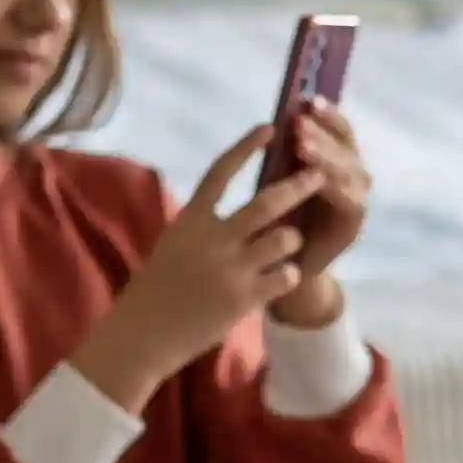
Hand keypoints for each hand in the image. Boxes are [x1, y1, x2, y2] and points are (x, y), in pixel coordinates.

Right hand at [70, 127, 323, 403]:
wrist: (143, 335)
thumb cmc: (154, 290)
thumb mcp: (172, 244)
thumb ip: (200, 224)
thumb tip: (225, 206)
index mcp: (190, 219)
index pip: (221, 172)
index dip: (246, 148)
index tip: (270, 128)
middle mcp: (212, 238)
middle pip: (266, 202)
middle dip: (298, 186)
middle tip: (319, 175)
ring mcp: (230, 268)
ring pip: (284, 238)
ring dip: (293, 238)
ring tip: (289, 244)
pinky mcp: (244, 298)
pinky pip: (285, 276)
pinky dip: (289, 274)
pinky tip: (283, 278)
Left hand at [265, 106, 370, 327]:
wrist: (279, 267)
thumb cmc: (274, 217)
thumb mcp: (276, 178)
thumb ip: (286, 153)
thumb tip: (281, 116)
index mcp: (337, 158)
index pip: (339, 128)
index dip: (328, 114)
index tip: (307, 100)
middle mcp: (353, 174)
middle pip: (346, 145)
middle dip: (322, 132)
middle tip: (299, 124)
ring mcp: (357, 198)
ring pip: (348, 169)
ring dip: (325, 156)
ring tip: (302, 146)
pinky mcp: (353, 223)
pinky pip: (348, 200)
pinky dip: (333, 186)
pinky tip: (317, 177)